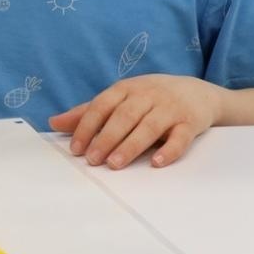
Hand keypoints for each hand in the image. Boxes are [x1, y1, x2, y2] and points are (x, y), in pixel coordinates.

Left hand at [48, 75, 222, 169]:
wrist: (199, 93)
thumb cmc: (151, 98)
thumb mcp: (121, 99)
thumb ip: (89, 112)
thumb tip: (53, 122)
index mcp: (127, 88)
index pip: (102, 105)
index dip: (87, 126)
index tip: (75, 149)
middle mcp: (148, 95)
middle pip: (124, 116)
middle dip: (106, 138)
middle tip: (92, 160)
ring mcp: (170, 108)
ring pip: (149, 126)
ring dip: (131, 146)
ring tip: (115, 164)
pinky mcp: (190, 122)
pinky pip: (181, 137)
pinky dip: (170, 150)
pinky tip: (157, 163)